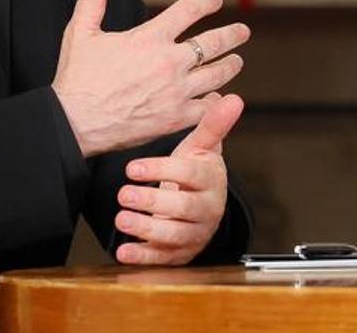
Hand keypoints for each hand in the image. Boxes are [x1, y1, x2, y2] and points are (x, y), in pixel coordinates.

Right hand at [52, 0, 248, 156]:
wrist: (74, 123)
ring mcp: (176, 91)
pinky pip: (208, 106)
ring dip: (231, 65)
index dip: (206, 2)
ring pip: (217, 74)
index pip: (189, 10)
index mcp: (149, 37)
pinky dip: (216, 99)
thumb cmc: (77, 78)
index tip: (215, 0)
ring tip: (236, 61)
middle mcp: (169, 62)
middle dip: (233, 34)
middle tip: (243, 32)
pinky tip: (218, 95)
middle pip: (214, 42)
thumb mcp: (81, 30)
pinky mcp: (176, 118)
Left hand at [114, 92, 244, 264]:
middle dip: (152, 201)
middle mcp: (207, 209)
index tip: (133, 168)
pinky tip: (124, 251)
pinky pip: (162, 258)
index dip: (162, 170)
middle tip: (124, 194)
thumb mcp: (202, 148)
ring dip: (146, 228)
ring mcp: (194, 233)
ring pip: (173, 234)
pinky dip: (143, 256)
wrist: (203, 207)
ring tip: (122, 218)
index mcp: (212, 180)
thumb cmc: (197, 174)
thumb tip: (234, 98)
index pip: (189, 174)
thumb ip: (213, 125)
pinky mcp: (180, 253)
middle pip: (183, 206)